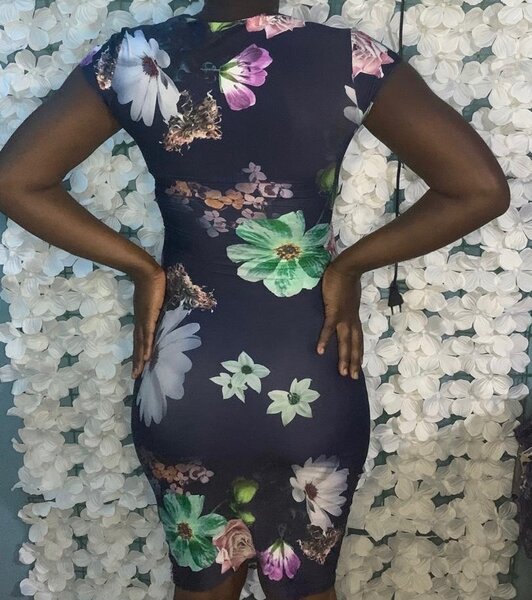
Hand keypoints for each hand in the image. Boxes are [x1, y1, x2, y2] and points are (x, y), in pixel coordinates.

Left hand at [131, 265, 166, 378]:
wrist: (146, 271)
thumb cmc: (152, 282)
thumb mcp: (155, 300)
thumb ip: (157, 308)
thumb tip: (161, 313)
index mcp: (142, 319)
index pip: (140, 339)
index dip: (139, 352)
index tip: (138, 366)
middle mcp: (141, 322)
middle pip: (138, 345)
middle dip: (137, 361)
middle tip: (135, 376)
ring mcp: (144, 319)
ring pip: (142, 343)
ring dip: (140, 358)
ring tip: (139, 372)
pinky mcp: (149, 316)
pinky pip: (148, 334)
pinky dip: (146, 346)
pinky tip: (146, 356)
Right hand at [316, 263, 363, 378]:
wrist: (347, 268)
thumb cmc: (346, 279)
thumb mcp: (348, 296)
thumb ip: (345, 304)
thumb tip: (340, 306)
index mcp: (353, 316)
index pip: (357, 338)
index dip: (358, 352)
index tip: (358, 365)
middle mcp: (350, 320)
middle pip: (354, 344)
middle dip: (354, 362)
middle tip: (352, 377)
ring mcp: (343, 317)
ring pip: (345, 342)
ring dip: (345, 358)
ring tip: (342, 372)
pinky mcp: (333, 312)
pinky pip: (328, 329)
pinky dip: (325, 340)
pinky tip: (320, 351)